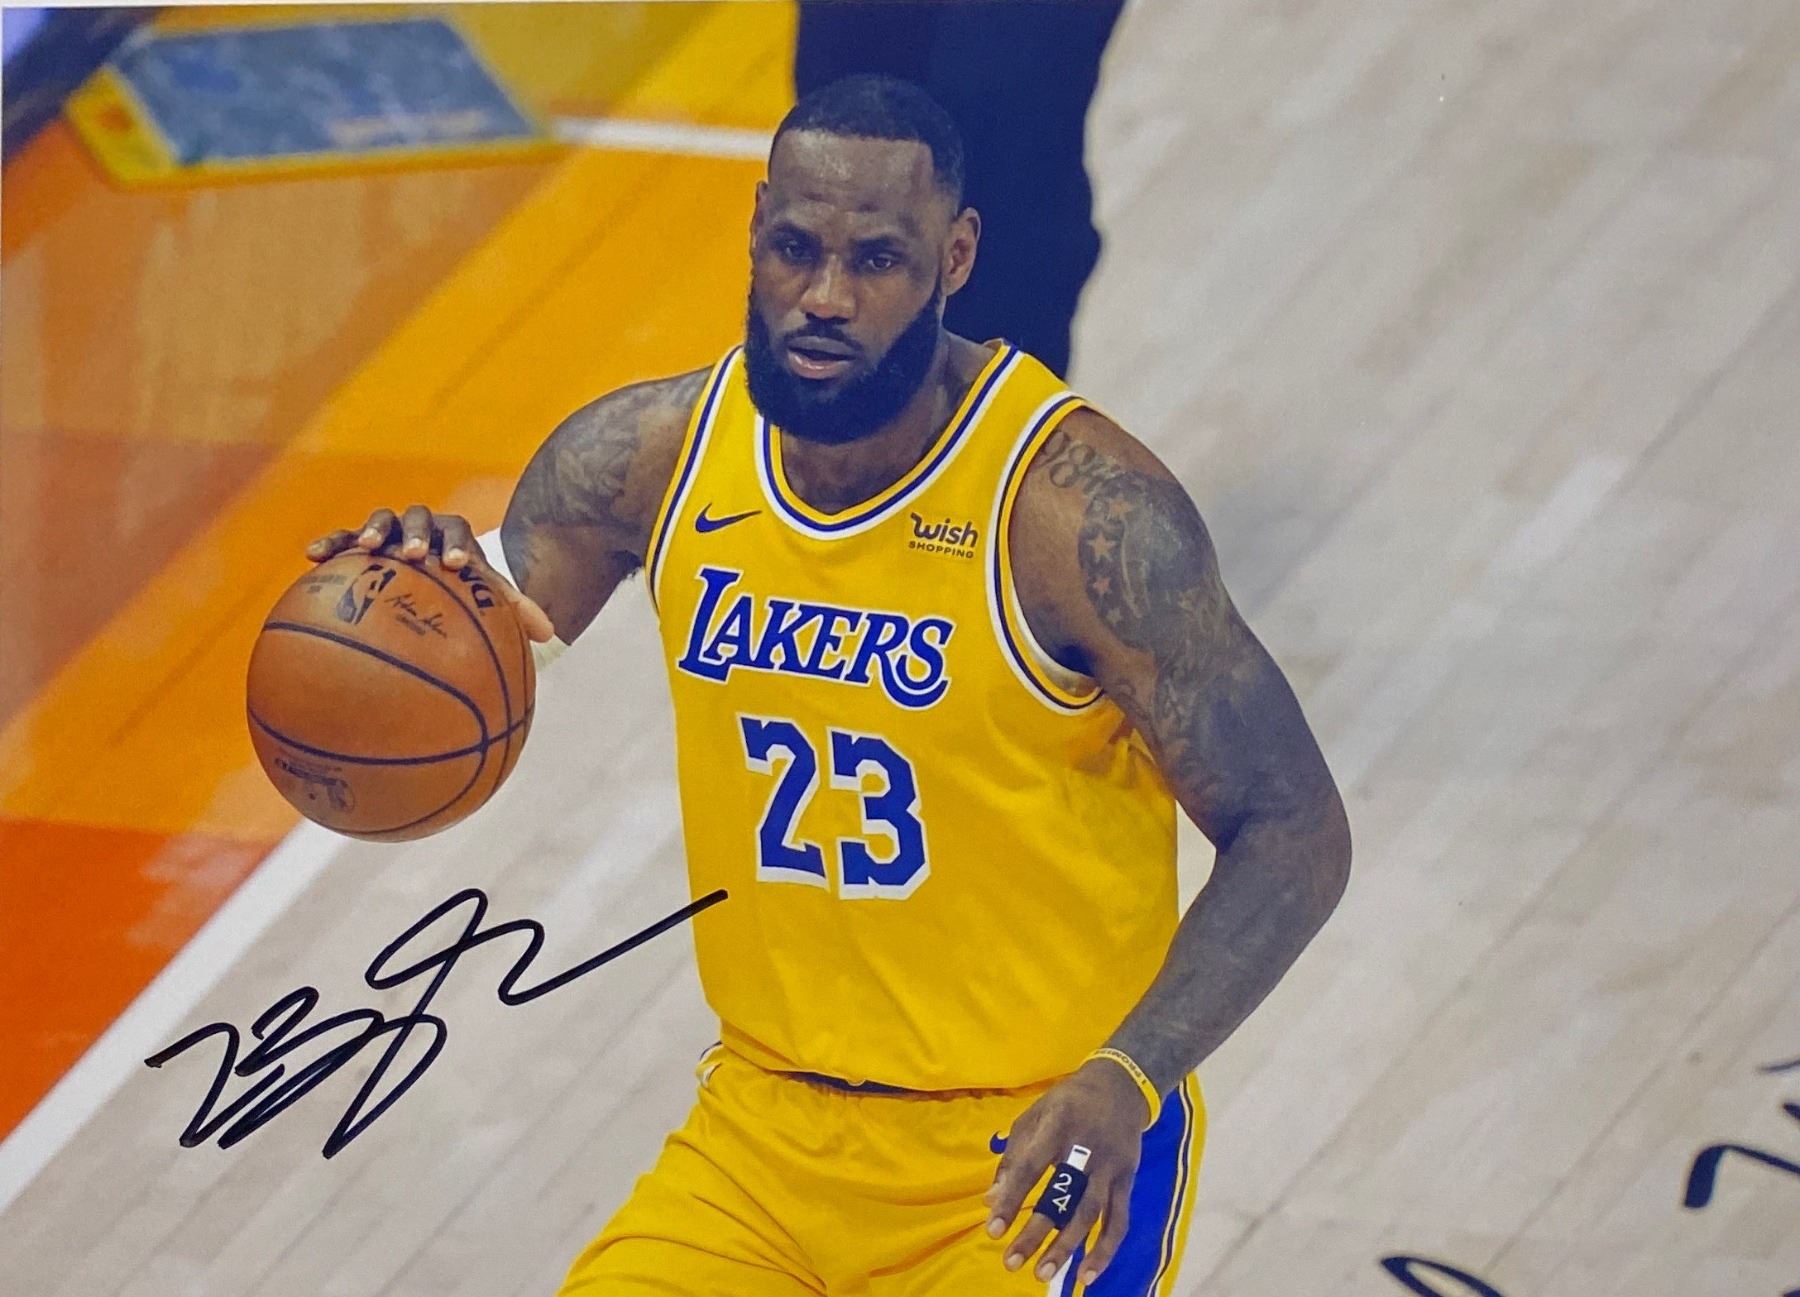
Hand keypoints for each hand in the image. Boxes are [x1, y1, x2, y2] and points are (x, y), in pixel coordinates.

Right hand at [305, 505, 554, 642]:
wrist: (424, 570)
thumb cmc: (457, 588)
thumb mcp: (483, 596)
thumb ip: (512, 609)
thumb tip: (552, 635)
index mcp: (454, 536)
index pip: (459, 534)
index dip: (457, 546)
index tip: (457, 565)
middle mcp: (422, 527)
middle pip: (421, 519)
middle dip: (419, 534)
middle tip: (417, 555)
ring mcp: (389, 531)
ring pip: (381, 520)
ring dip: (374, 530)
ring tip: (365, 549)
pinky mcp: (357, 541)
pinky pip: (341, 539)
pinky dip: (329, 543)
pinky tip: (311, 557)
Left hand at [984, 1058, 1148, 1285]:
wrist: (1121, 1085)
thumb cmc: (1068, 1102)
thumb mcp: (1035, 1115)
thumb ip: (1012, 1157)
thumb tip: (990, 1201)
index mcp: (1058, 1124)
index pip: (1031, 1166)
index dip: (1012, 1199)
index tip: (993, 1230)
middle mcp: (1087, 1146)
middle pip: (1062, 1195)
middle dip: (1036, 1232)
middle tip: (1011, 1262)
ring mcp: (1111, 1166)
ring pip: (1090, 1213)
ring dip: (1066, 1247)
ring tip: (1042, 1273)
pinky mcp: (1128, 1180)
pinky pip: (1119, 1221)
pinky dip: (1104, 1251)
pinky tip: (1086, 1276)